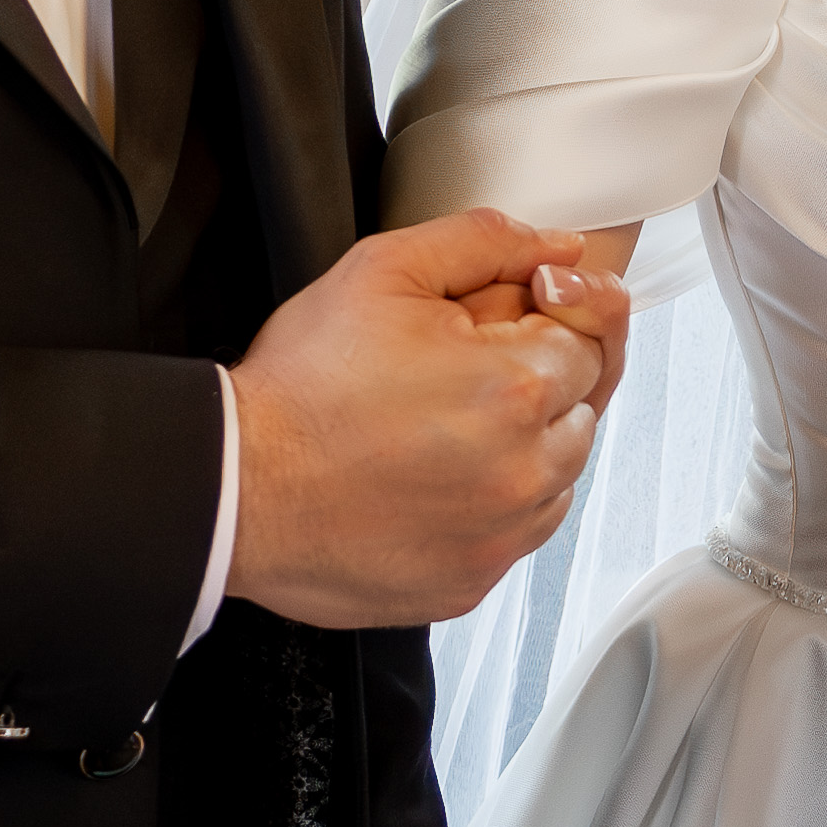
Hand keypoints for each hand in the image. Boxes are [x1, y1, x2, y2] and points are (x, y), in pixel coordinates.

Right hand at [230, 210, 630, 627]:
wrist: (234, 487)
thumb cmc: (299, 389)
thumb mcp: (384, 271)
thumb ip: (487, 242)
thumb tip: (559, 250)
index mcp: (517, 387)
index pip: (592, 340)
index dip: (544, 321)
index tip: (499, 323)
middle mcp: (524, 472)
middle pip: (581, 409)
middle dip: (536, 381)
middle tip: (456, 372)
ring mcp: (500, 537)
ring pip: (556, 477)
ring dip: (522, 446)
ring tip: (439, 428)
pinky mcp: (471, 583)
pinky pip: (514, 534)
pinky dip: (490, 506)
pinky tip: (430, 480)